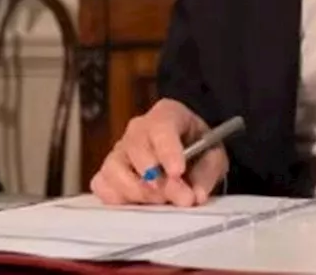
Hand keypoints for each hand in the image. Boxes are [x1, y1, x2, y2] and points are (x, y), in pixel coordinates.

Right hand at [89, 98, 228, 206]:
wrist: (190, 155)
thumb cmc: (199, 151)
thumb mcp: (213, 157)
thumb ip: (206, 173)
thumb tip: (194, 195)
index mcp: (167, 114)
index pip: (161, 127)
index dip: (168, 151)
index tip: (177, 172)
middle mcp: (139, 129)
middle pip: (135, 148)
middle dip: (157, 178)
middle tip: (179, 196)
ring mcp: (120, 150)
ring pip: (114, 168)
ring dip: (138, 190)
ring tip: (161, 200)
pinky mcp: (109, 172)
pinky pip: (102, 185)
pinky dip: (118, 197)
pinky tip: (140, 201)